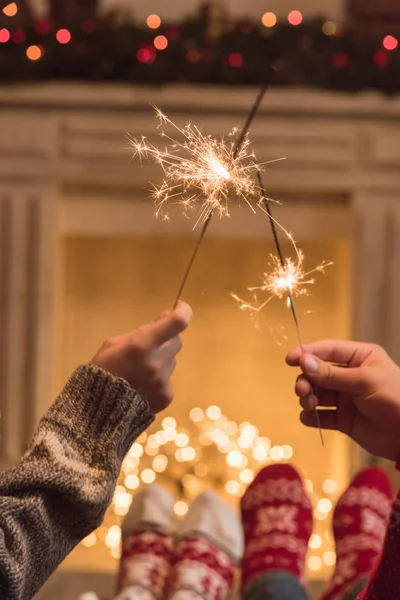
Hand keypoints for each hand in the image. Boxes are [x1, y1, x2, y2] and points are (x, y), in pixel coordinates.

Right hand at [91, 301, 191, 413]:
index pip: (176, 323)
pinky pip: (168, 379)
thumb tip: (164, 319)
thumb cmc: (102, 371)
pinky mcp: (166, 396)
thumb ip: (140, 332)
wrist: (97, 412)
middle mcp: (156, 363)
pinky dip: (159, 378)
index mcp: (141, 345)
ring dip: (161, 358)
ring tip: (140, 369)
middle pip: (176, 341)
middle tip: (152, 340)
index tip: (179, 307)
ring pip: (171, 360)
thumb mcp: (113, 344)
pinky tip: (142, 385)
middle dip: (167, 337)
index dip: (183, 311)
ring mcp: (163, 381)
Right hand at [286, 340, 399, 460]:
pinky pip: (321, 415)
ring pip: (316, 393)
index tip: (290, 359)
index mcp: (360, 358)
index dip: (308, 353)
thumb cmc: (395, 399)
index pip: (328, 349)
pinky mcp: (344, 419)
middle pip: (318, 372)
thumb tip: (304, 362)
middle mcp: (351, 375)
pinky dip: (311, 417)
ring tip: (309, 405)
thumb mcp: (363, 381)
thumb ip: (332, 373)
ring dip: (308, 398)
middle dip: (306, 380)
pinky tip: (309, 418)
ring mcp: (346, 398)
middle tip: (302, 390)